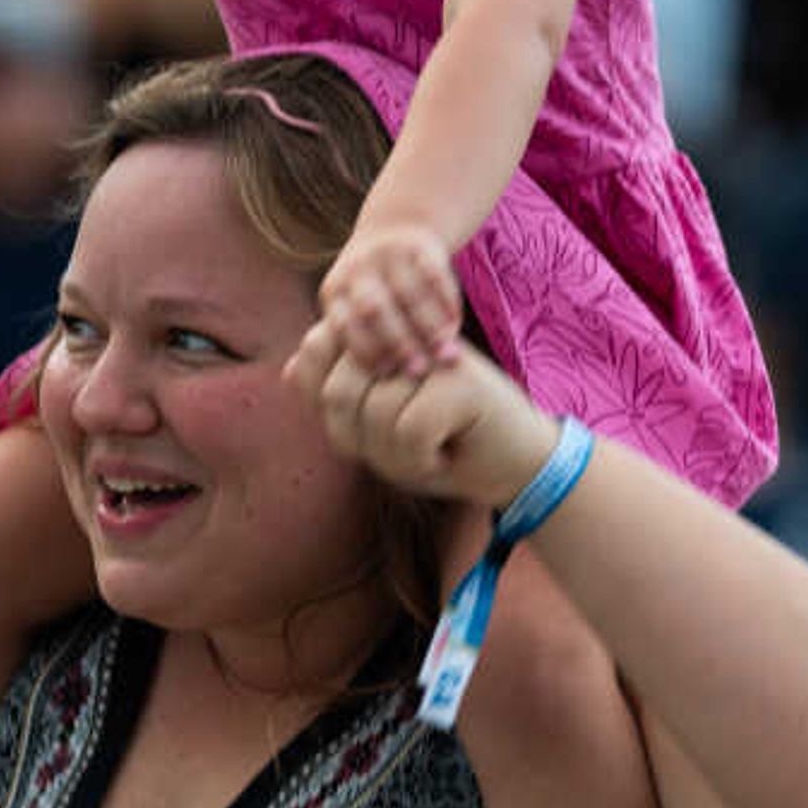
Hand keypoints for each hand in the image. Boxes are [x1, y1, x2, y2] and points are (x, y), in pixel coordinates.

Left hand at [288, 321, 557, 514]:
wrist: (517, 468)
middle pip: (338, 390)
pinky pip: (407, 428)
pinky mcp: (460, 377)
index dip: (329, 410)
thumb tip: (290, 369)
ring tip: (427, 452)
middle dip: (361, 442)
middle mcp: (404, 338)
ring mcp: (433, 352)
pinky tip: (444, 455)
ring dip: (396, 457)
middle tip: (400, 450)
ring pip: (373, 412)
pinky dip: (420, 459)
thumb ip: (338, 403)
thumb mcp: (379, 435)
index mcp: (380, 343)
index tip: (367, 435)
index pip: (313, 358)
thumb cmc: (445, 449)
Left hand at [318, 219, 462, 378]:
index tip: (386, 379)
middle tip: (419, 373)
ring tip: (448, 358)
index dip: (364, 352)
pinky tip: (455, 329)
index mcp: (336, 291)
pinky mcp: (421, 244)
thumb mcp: (351, 310)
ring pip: (410, 293)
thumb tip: (343, 406)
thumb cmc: (374, 293)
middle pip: (375, 308)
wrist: (396, 229)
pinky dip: (446, 303)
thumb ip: (349, 350)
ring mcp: (389, 253)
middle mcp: (358, 269)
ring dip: (430, 328)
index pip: (344, 324)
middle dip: (397, 342)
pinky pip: (435, 275)